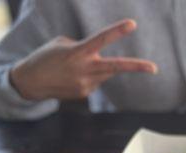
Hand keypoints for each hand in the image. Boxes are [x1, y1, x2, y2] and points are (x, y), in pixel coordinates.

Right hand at [10, 19, 156, 100]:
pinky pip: (95, 80)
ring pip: (105, 72)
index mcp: (78, 52)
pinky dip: (88, 76)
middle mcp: (84, 70)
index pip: (101, 39)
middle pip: (115, 67)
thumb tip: (99, 58)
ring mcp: (86, 84)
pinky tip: (72, 77)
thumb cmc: (46, 57)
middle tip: (154, 68)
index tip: (132, 24)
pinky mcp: (85, 94)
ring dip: (98, 66)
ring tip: (75, 67)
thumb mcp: (62, 44)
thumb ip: (84, 47)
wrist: (31, 83)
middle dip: (136, 67)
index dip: (117, 31)